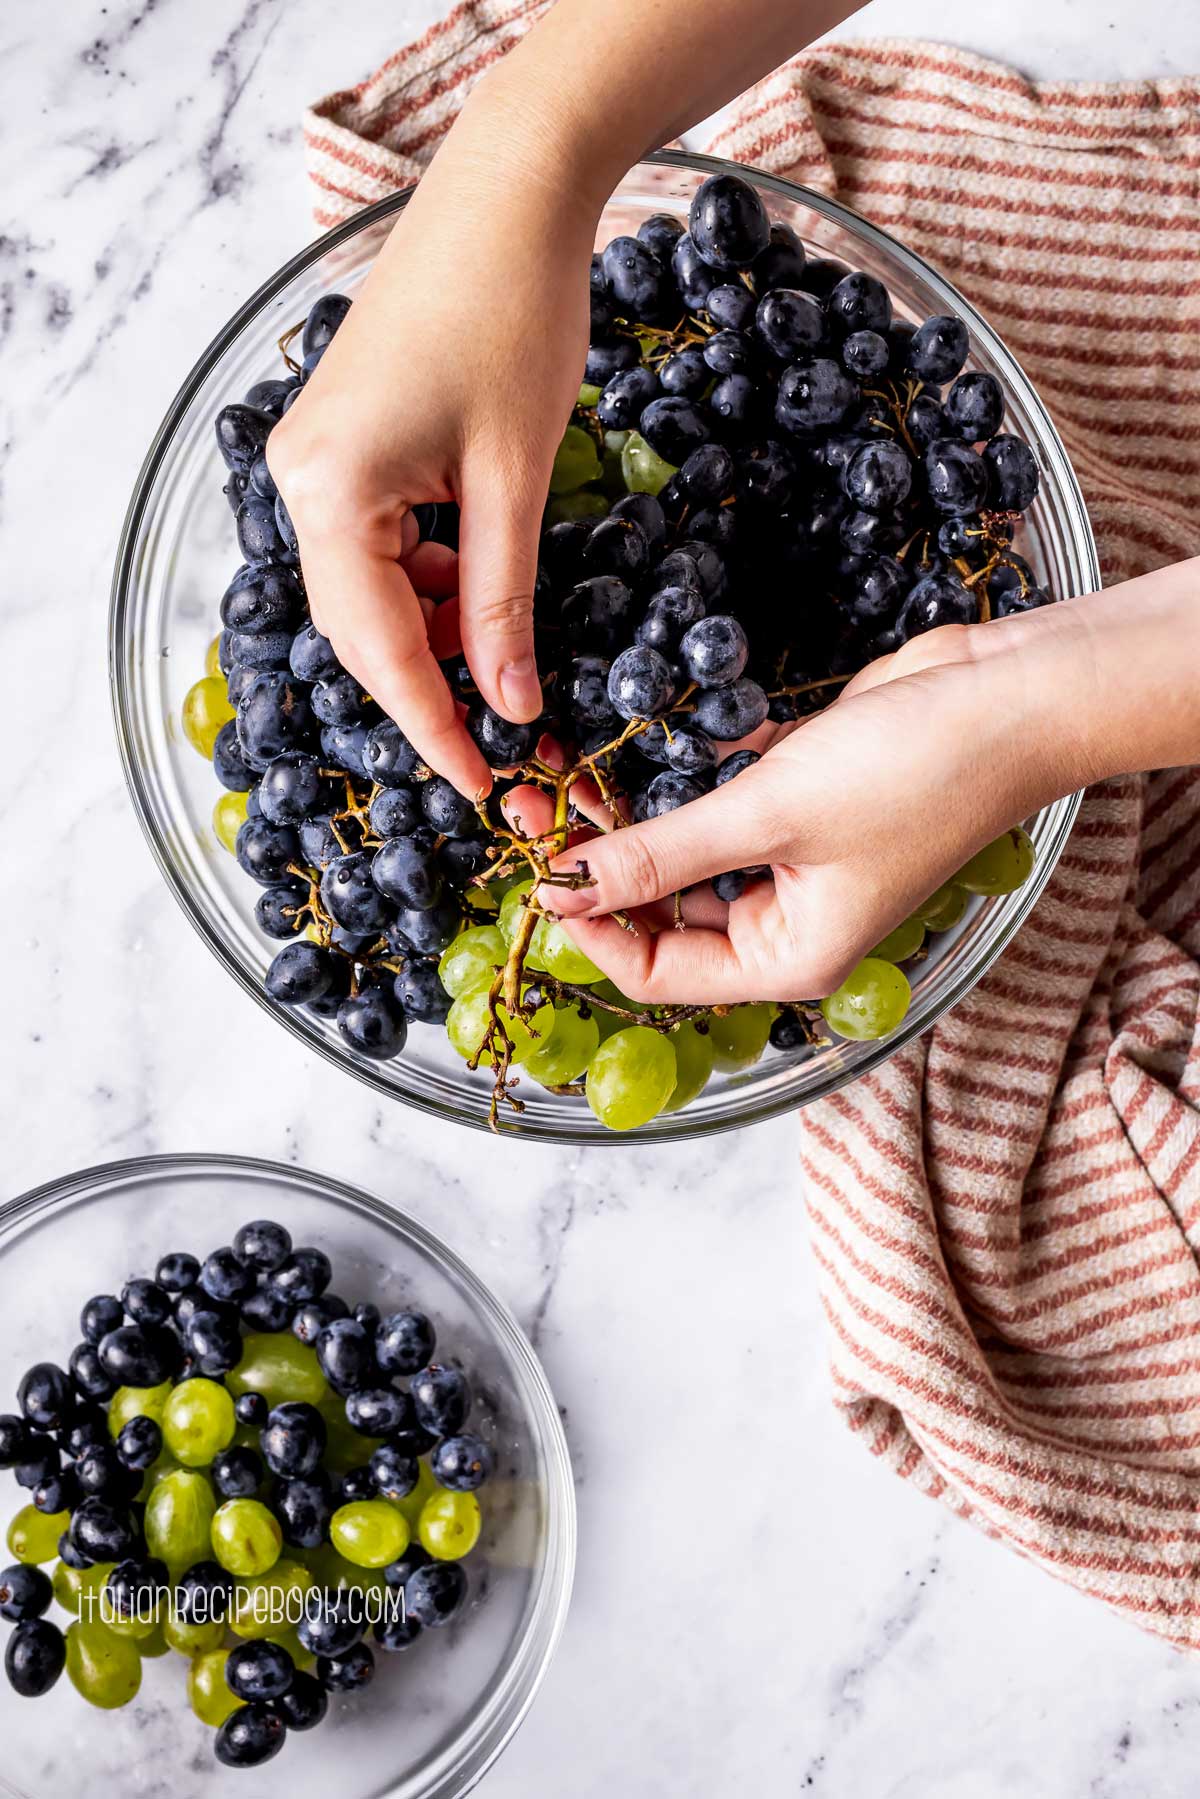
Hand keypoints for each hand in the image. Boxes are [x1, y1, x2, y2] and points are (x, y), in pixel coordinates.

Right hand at [267, 90, 600, 796]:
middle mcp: (299, 480)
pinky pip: (378, 543)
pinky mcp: (345, 442)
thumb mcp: (516, 479)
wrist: (508, 194)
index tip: (483, 786)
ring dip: (438, 631)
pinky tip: (481, 586)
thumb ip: (504, 602)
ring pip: (371, 589)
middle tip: (507, 739)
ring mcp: (315, 458)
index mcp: (329, 491)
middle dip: (434, 687)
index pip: (377, 647)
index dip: (432, 727)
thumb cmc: (516, 315)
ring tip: (508, 653)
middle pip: (360, 627)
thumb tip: (509, 704)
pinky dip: (431, 579)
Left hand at [535, 606, 1099, 1004]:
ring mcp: (792, 861)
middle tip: (531, 802)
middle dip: (597, 862)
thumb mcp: (769, 817)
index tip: (536, 870)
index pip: (658, 975)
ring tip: (557, 763)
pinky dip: (672, 776)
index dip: (591, 930)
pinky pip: (713, 804)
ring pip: (680, 853)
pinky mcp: (796, 802)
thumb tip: (564, 891)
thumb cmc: (910, 774)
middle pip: (662, 913)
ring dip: (623, 813)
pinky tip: (624, 737)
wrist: (1009, 697)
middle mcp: (785, 922)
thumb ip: (660, 855)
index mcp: (787, 958)